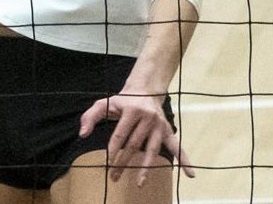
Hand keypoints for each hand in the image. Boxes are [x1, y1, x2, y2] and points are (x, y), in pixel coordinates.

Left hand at [78, 88, 193, 186]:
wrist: (145, 90)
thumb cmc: (122, 101)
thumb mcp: (104, 103)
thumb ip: (90, 116)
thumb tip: (82, 134)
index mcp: (132, 110)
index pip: (120, 134)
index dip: (113, 149)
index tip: (107, 163)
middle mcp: (148, 118)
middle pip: (134, 145)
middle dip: (123, 162)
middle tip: (114, 177)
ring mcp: (160, 126)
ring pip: (152, 150)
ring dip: (146, 168)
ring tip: (139, 183)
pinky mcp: (168, 131)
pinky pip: (177, 147)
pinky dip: (185, 160)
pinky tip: (190, 174)